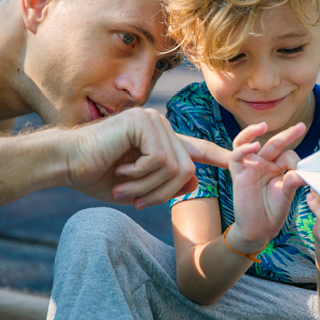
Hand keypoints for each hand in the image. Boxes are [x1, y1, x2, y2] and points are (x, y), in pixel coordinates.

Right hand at [61, 108, 229, 209]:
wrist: (65, 163)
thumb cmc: (96, 175)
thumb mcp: (139, 187)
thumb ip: (167, 185)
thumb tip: (195, 183)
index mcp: (163, 139)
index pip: (200, 149)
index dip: (225, 157)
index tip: (254, 156)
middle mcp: (162, 125)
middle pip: (187, 170)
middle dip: (162, 193)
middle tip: (134, 199)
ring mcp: (153, 121)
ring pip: (176, 168)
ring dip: (150, 188)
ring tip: (123, 186)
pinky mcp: (142, 123)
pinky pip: (160, 161)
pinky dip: (142, 176)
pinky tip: (120, 173)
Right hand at [226, 122, 306, 252]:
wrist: (258, 230)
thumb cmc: (273, 212)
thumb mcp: (286, 194)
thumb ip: (292, 181)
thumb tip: (304, 172)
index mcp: (277, 168)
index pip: (287, 154)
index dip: (296, 160)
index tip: (303, 170)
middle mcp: (263, 164)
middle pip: (273, 143)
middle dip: (287, 134)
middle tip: (301, 127)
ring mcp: (250, 168)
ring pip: (247, 142)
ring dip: (252, 131)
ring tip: (263, 126)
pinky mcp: (238, 175)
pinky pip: (235, 156)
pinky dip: (243, 148)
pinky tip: (253, 145)